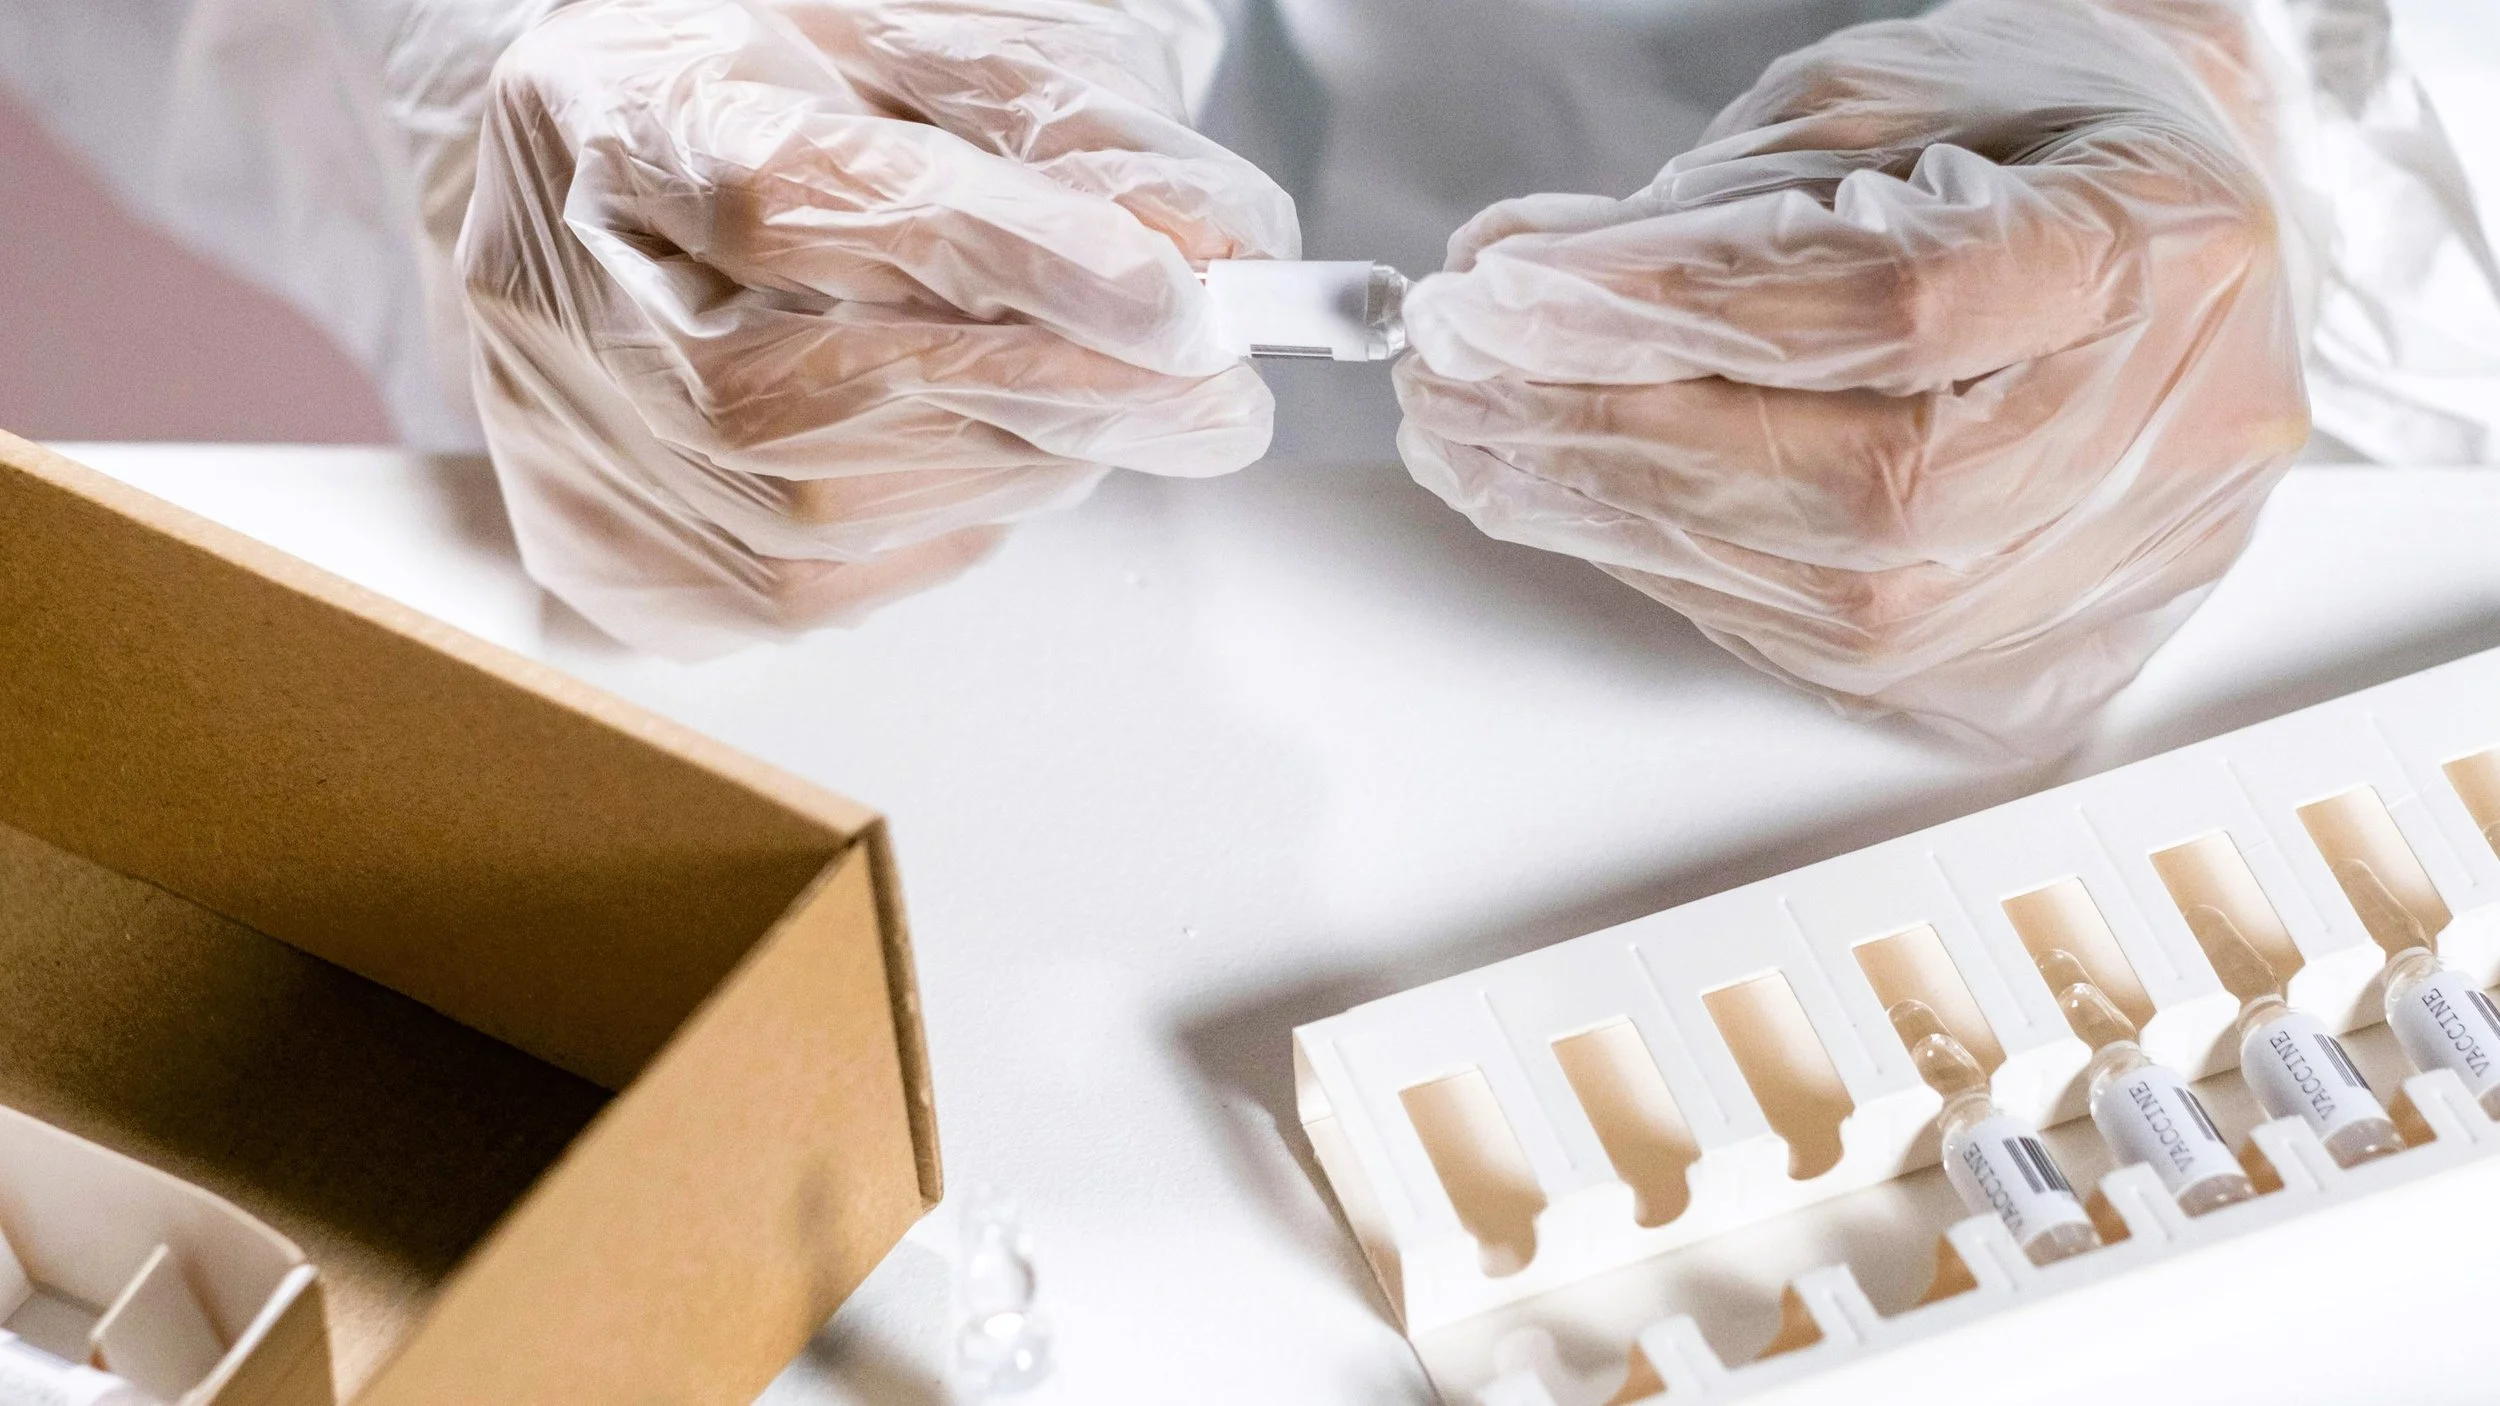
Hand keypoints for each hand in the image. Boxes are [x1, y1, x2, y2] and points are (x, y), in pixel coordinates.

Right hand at [461, 0, 1294, 653]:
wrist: (590, 204)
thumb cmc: (757, 101)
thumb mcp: (901, 43)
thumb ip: (1046, 113)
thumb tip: (1209, 240)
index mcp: (609, 117)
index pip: (804, 205)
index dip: (1005, 258)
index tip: (1171, 301)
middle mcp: (560, 307)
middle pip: (832, 390)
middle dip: (1066, 394)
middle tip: (1219, 394)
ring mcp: (587, 456)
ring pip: (854, 508)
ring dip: (1020, 456)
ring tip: (1088, 390)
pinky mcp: (630, 572)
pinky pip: (844, 578)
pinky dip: (953, 509)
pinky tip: (969, 437)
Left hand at [1392, 0, 2307, 749]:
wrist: (2196, 227)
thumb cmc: (2048, 142)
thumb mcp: (1879, 108)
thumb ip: (1709, 208)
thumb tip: (1522, 288)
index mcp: (2160, 250)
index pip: (1894, 310)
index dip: (1677, 317)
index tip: (1510, 299)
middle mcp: (2167, 436)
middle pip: (1866, 493)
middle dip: (1614, 445)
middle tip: (1454, 395)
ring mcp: (2119, 573)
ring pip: (1842, 606)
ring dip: (1623, 528)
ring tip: (1489, 453)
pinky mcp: (2049, 665)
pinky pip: (1841, 660)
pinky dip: (1695, 581)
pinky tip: (1603, 514)